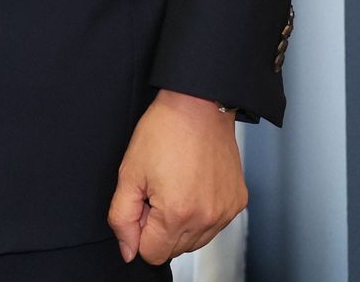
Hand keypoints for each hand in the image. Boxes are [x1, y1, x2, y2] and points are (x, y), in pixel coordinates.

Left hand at [106, 90, 246, 264]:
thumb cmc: (164, 131)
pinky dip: (201, 213)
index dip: (139, 230)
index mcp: (177, 213)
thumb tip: (128, 251)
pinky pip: (213, 225)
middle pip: (174, 250)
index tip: (142, 203)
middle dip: (159, 227)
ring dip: (180, 223)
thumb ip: (122, 218)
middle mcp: (206, 218)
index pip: (152, 254)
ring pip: (194, 241)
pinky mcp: (237, 202)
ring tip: (176, 185)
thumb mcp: (129, 173)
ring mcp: (225, 211)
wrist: (198, 105)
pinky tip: (193, 185)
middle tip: (157, 190)